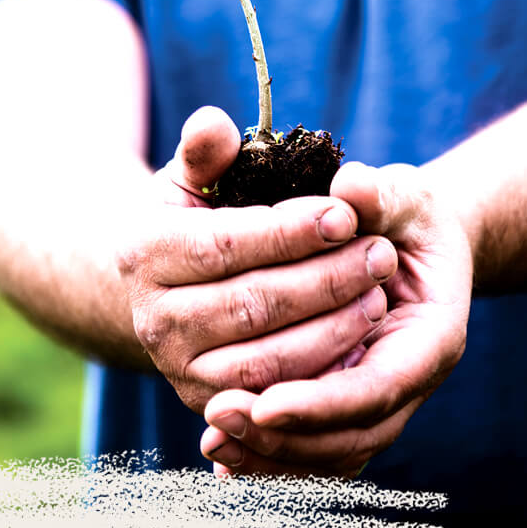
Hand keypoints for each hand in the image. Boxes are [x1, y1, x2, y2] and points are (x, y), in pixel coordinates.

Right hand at [117, 108, 398, 417]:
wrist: (166, 285)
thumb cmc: (194, 216)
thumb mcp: (192, 176)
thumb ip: (206, 150)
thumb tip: (213, 123)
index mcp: (144, 252)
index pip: (226, 243)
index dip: (289, 232)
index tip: (346, 215)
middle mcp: (153, 319)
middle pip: (251, 305)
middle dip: (325, 280)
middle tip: (382, 255)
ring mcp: (179, 370)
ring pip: (266, 360)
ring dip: (332, 330)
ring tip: (379, 296)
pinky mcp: (208, 403)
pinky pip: (274, 397)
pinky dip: (321, 374)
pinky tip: (362, 341)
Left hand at [201, 162, 471, 476]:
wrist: (420, 235)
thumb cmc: (408, 210)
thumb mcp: (402, 193)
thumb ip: (378, 193)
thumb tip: (349, 185)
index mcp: (433, 333)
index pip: (377, 388)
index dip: (320, 401)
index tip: (266, 404)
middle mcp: (412, 377)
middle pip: (351, 434)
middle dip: (285, 435)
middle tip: (218, 414)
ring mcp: (384, 397)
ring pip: (331, 451)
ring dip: (271, 451)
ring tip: (214, 438)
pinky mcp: (351, 399)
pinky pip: (315, 446)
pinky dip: (271, 453)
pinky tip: (223, 452)